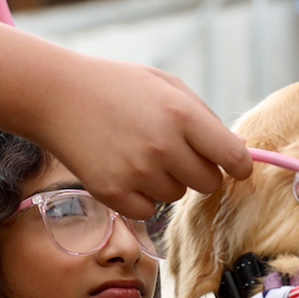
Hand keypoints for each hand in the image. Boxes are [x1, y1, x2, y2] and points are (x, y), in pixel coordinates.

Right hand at [33, 55, 252, 218]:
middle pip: (208, 183)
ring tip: (139, 153)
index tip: (237, 168)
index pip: (233, 158)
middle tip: (176, 153)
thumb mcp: (167, 85)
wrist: (57, 96)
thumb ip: (205, 118)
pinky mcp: (114, 194)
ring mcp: (137, 173)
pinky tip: (124, 170)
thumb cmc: (118, 88)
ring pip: (176, 196)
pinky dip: (141, 197)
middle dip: (199, 171)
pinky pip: (148, 211)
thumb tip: (238, 152)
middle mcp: (163, 147)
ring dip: (166, 180)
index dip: (240, 166)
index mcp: (182, 115)